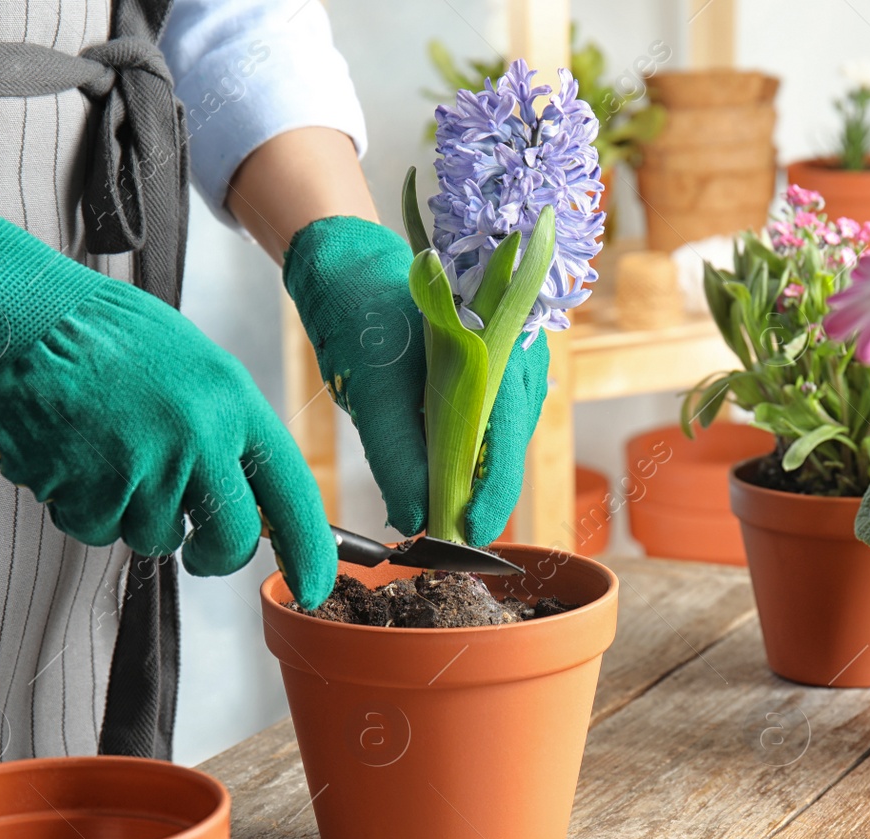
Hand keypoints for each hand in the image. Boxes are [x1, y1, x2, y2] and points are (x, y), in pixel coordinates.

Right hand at [0, 181, 336, 605]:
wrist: (22, 314)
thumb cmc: (109, 337)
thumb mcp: (195, 367)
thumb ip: (228, 430)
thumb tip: (258, 499)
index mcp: (234, 404)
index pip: (292, 492)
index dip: (309, 550)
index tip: (314, 587)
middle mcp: (199, 440)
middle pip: (231, 539)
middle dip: (214, 555)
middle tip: (199, 550)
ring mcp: (144, 467)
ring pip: (155, 536)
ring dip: (133, 513)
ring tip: (107, 452)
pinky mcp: (89, 488)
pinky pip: (97, 528)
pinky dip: (83, 507)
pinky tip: (72, 456)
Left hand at [282, 215, 547, 544]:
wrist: (350, 268)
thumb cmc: (363, 312)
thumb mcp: (372, 388)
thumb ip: (396, 455)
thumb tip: (415, 520)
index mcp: (501, 348)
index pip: (507, 439)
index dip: (488, 495)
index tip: (462, 536)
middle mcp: (519, 360)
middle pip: (509, 448)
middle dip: (478, 496)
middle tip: (444, 540)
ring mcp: (510, 370)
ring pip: (499, 444)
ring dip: (469, 480)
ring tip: (436, 515)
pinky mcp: (492, 380)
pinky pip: (487, 431)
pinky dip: (463, 460)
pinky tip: (437, 479)